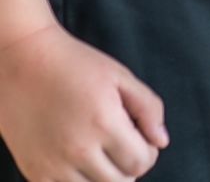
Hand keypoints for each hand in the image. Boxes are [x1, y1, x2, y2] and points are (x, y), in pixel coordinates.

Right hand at [0, 22, 167, 180]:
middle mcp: (78, 149)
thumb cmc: (75, 65)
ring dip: (104, 176)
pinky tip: (78, 160)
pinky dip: (77, 181)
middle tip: (122, 145)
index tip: (140, 138)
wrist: (23, 63)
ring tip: (100, 151)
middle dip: (129, 166)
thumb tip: (161, 141)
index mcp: (104, 123)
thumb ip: (148, 108)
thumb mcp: (120, 77)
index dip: (148, 152)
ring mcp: (52, 164)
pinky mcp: (33, 171)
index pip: (141, 163)